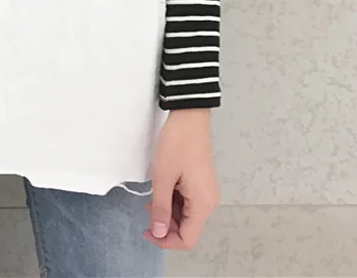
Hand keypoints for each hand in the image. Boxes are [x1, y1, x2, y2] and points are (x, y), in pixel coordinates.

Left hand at [143, 108, 219, 250]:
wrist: (189, 117)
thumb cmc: (177, 144)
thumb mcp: (163, 177)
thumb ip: (160, 207)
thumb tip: (158, 232)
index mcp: (203, 204)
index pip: (188, 239)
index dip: (166, 240)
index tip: (147, 230)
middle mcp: (209, 201)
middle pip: (187, 228)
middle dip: (165, 223)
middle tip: (148, 207)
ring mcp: (206, 191)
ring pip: (186, 215)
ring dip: (168, 211)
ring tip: (154, 194)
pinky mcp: (201, 182)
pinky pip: (187, 201)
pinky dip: (173, 200)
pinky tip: (163, 187)